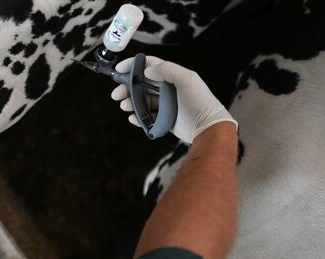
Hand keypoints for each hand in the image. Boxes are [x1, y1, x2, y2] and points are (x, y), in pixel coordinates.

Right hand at [110, 56, 236, 142]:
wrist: (208, 127)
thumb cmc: (200, 102)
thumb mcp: (187, 79)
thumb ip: (167, 70)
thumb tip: (147, 71)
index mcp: (172, 76)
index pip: (149, 65)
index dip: (133, 65)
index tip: (119, 70)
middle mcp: (168, 89)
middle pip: (141, 84)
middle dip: (127, 88)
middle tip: (116, 94)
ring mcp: (165, 104)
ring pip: (142, 100)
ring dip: (130, 102)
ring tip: (124, 106)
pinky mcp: (164, 119)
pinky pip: (147, 117)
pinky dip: (138, 117)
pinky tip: (133, 118)